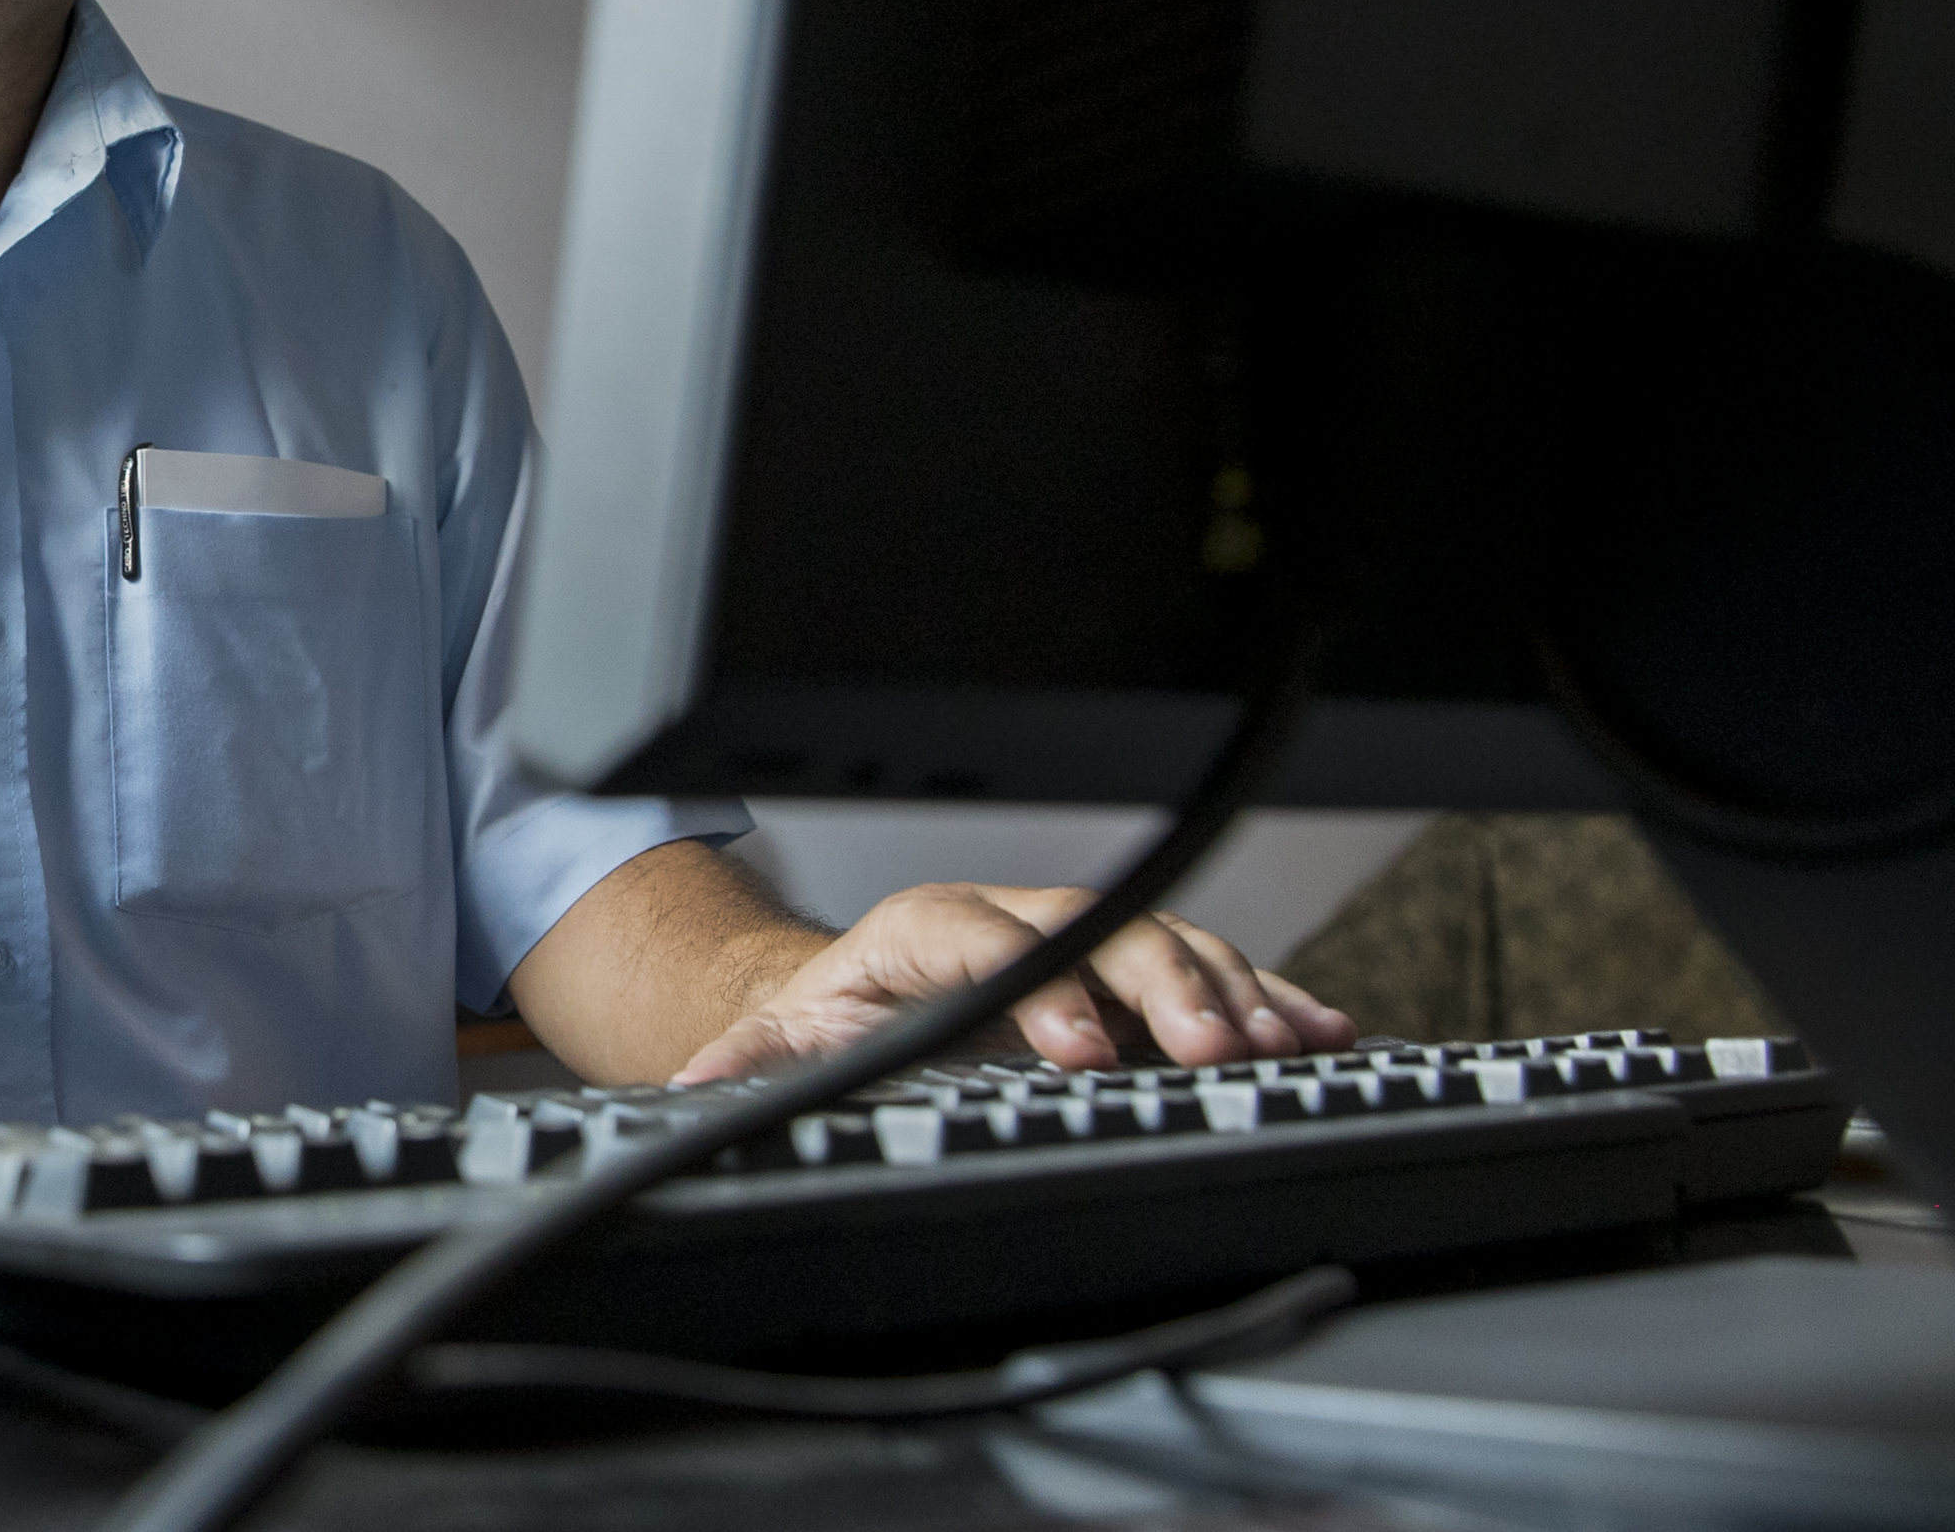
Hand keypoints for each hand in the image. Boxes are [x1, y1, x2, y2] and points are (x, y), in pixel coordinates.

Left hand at [672, 883, 1355, 1084]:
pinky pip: (1207, 975)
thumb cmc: (834, 1015)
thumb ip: (745, 1066)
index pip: (983, 940)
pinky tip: (1320, 1032)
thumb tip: (691, 1089)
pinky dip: (1266, 1000)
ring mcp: (1077, 943)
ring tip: (1282, 1044)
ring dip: (1228, 992)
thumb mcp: (777, 1041)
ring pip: (1165, 945)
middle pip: (1098, 930)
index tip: (1073, 1044)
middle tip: (1209, 1050)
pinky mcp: (1125, 978)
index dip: (1033, 983)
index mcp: (924, 932)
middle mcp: (1011, 921)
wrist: (859, 990)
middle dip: (1160, 986)